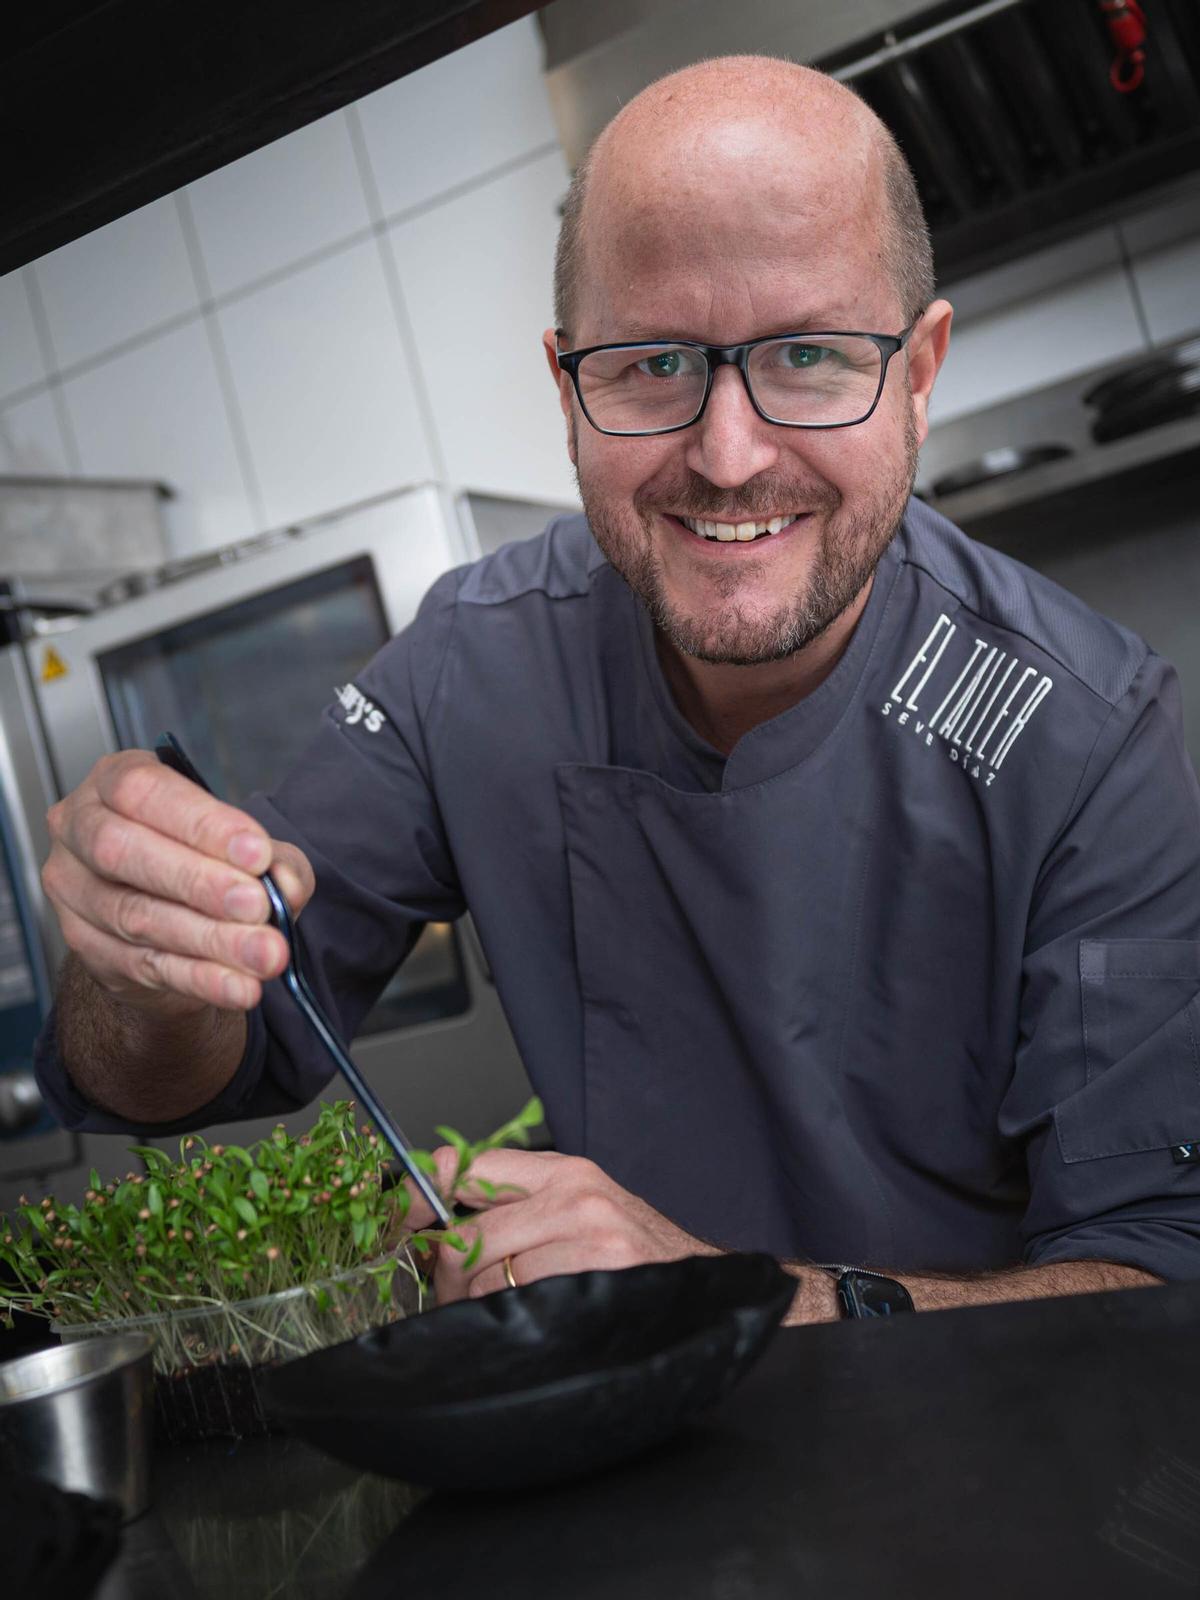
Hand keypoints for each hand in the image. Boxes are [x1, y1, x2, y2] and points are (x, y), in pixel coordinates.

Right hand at [42, 750, 313, 1016]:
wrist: (166, 920)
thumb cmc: (201, 858)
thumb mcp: (246, 848)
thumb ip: (277, 859)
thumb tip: (288, 884)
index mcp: (113, 781)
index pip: (143, 791)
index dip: (201, 823)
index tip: (256, 854)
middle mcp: (81, 829)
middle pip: (124, 851)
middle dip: (198, 881)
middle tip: (256, 906)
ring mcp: (75, 892)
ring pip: (136, 915)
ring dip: (210, 939)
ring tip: (264, 954)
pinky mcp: (87, 947)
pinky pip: (145, 965)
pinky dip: (201, 978)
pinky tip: (239, 985)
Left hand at [405, 1147, 721, 1302]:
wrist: (706, 1287)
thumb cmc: (635, 1254)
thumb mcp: (580, 1210)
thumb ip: (517, 1206)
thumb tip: (435, 1223)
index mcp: (564, 1171)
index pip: (469, 1166)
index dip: (424, 1196)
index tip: (403, 1223)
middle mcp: (575, 1194)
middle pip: (468, 1235)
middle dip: (446, 1277)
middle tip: (447, 1297)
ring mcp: (590, 1235)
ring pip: (488, 1277)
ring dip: (476, 1307)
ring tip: (492, 1315)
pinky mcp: (599, 1275)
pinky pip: (521, 1304)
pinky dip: (509, 1323)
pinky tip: (525, 1325)